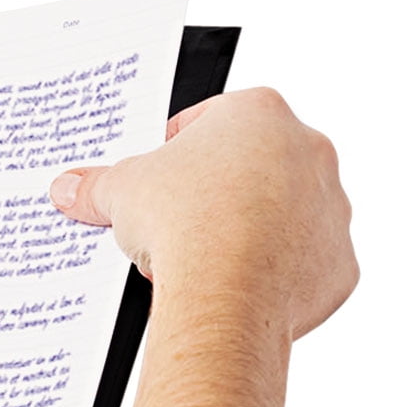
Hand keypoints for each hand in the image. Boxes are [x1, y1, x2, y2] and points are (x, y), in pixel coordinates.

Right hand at [48, 87, 356, 341]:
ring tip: (199, 255)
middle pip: (250, 165)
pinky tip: (233, 283)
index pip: (209, 121)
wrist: (224, 294)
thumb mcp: (121, 190)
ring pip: (280, 214)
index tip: (157, 176)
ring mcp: (331, 207)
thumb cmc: (184, 222)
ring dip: (245, 230)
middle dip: (214, 190)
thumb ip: (95, 184)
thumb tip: (68, 188)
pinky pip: (301, 262)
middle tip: (174, 218)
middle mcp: (308, 151)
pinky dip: (271, 272)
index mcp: (259, 113)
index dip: (174, 150)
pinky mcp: (338, 262)